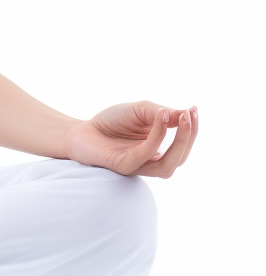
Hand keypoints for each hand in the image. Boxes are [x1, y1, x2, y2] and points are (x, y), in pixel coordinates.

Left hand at [64, 101, 197, 176]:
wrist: (80, 130)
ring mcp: (137, 166)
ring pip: (168, 165)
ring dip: (179, 141)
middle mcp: (150, 162)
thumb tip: (186, 113)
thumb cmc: (111, 122)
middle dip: (189, 136)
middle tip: (191, 114)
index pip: (182, 146)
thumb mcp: (139, 111)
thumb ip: (161, 114)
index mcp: (157, 151)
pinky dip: (156, 138)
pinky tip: (160, 119)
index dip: (191, 129)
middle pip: (179, 158)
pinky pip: (145, 155)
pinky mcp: (123, 166)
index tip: (194, 109)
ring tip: (182, 118)